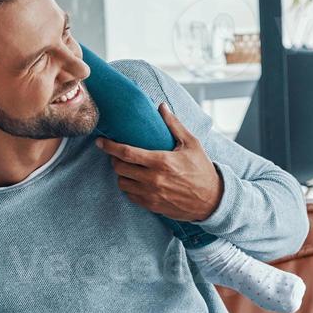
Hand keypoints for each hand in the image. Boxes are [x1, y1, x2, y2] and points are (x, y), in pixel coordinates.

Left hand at [95, 103, 223, 222]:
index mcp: (161, 161)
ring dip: (121, 174)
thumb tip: (161, 106)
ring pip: (122, 183)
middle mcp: (153, 179)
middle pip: (119, 168)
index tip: (100, 141)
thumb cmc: (202, 169)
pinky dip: (129, 187)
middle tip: (118, 154)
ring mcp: (151, 194)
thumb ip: (174, 125)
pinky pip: (130, 196)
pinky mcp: (152, 206)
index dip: (109, 146)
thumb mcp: (191, 143)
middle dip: (114, 159)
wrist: (212, 200)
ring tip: (128, 167)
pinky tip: (135, 180)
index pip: (126, 153)